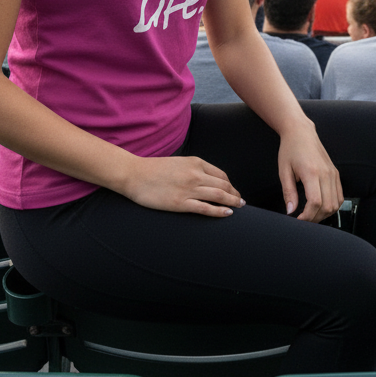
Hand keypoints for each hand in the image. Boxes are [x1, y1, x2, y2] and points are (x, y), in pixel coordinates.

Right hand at [121, 155, 243, 217]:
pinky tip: (228, 213)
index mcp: (195, 162)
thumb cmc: (154, 169)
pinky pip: (205, 208)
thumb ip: (193, 169)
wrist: (134, 174)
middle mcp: (195, 174)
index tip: (233, 191)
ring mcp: (189, 189)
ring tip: (239, 207)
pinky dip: (219, 211)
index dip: (230, 185)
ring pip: (219, 196)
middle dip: (235, 194)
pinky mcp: (180, 203)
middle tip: (242, 201)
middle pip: (223, 185)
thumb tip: (204, 178)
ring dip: (233, 202)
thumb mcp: (179, 162)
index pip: (221, 175)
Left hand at [277, 120, 342, 221]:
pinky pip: (340, 196)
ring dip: (324, 214)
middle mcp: (326, 173)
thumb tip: (290, 211)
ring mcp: (333, 173)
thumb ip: (288, 193)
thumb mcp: (284, 171)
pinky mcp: (336, 173)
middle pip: (327, 206)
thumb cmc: (290, 149)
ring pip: (336, 204)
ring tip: (311, 215)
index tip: (297, 220)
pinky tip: (321, 207)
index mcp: (312, 172)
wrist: (301, 132)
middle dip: (315, 218)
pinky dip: (332, 206)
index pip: (315, 203)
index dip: (307, 216)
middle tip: (302, 220)